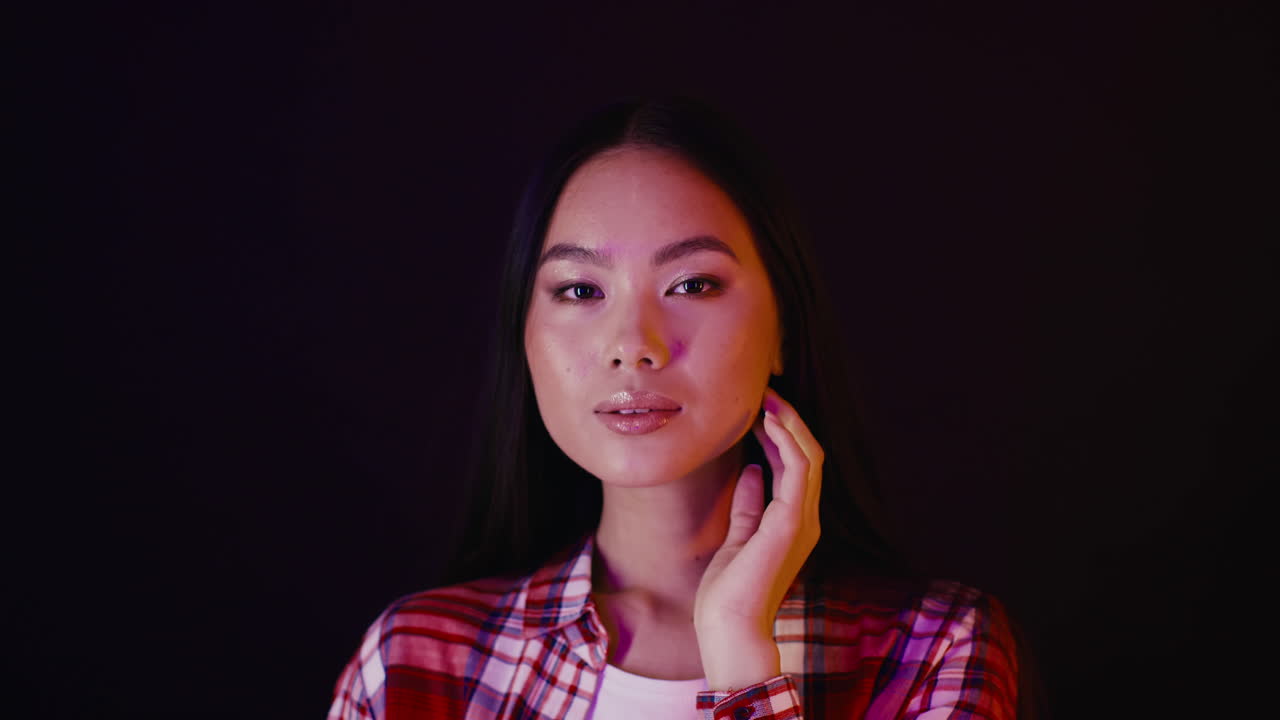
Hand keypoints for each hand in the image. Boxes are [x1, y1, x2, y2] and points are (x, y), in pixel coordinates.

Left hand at [693, 386, 822, 690]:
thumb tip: (752, 470)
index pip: (797, 466)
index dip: (782, 433)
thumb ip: (749, 505)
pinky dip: (787, 441)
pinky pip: (798, 470)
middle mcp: (805, 518)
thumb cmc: (729, 592)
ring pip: (809, 456)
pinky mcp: (792, 522)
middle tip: (765, 391)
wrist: (729, 626)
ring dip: (789, 422)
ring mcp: (802, 520)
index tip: (759, 408)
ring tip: (767, 397)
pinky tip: (769, 421)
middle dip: (789, 419)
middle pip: (809, 454)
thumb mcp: (738, 537)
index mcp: (794, 522)